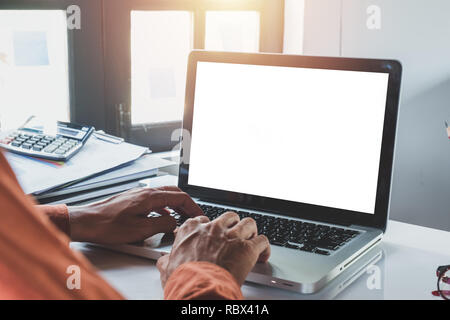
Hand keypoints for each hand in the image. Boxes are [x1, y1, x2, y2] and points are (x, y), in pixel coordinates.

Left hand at [67, 186, 202, 243]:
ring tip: (182, 216)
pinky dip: (164, 207)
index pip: (179, 197)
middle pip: (173, 193)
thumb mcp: (140, 230)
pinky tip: (162, 217)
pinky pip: (154, 200)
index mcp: (149, 197)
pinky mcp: (132, 200)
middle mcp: (145, 192)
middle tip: (194, 215)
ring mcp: (137, 195)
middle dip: (186, 204)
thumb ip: (162, 225)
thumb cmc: (107, 226)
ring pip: (164, 195)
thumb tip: (174, 223)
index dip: (192, 206)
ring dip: (176, 205)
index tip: (198, 215)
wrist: (86, 222)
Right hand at [157, 211, 270, 286]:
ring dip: (251, 232)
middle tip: (234, 237)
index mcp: (192, 229)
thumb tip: (162, 261)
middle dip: (234, 226)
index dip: (211, 227)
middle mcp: (213, 228)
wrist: (198, 288)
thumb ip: (166, 261)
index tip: (213, 234)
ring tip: (251, 241)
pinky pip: (262, 240)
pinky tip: (262, 254)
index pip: (204, 219)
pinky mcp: (247, 248)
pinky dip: (264, 247)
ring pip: (248, 223)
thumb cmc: (183, 278)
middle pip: (229, 217)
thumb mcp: (168, 268)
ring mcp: (231, 236)